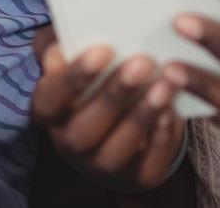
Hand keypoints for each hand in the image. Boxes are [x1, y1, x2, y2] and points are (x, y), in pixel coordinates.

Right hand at [31, 26, 185, 190]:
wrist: (119, 110)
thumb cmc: (92, 70)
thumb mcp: (71, 49)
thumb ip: (59, 43)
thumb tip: (59, 47)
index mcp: (48, 110)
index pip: (51, 98)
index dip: (74, 77)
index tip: (103, 50)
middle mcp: (69, 142)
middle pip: (84, 130)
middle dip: (114, 95)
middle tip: (142, 62)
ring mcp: (101, 164)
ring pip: (115, 152)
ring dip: (141, 117)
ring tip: (164, 84)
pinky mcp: (135, 176)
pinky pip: (146, 168)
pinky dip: (159, 141)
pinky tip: (171, 112)